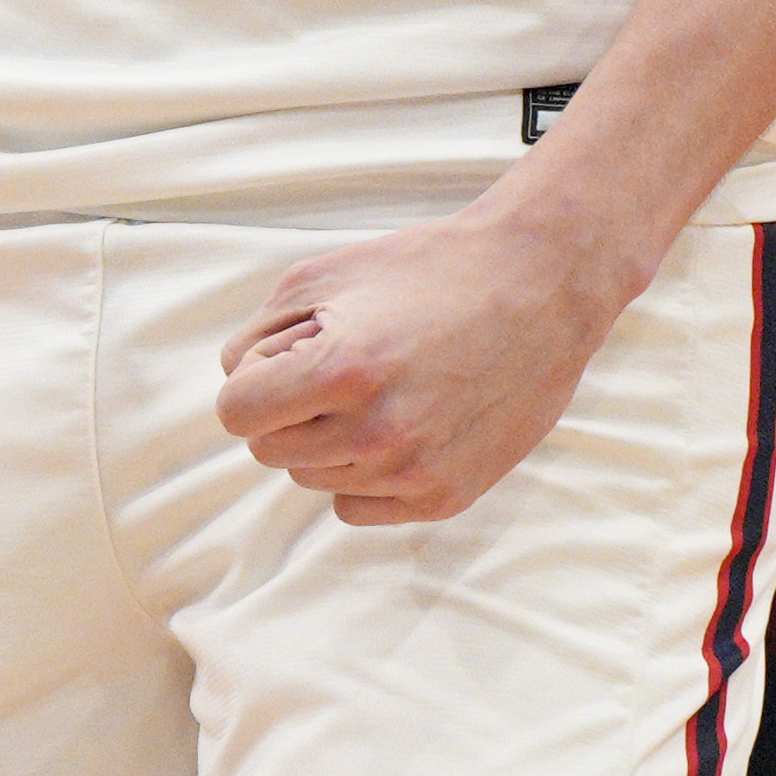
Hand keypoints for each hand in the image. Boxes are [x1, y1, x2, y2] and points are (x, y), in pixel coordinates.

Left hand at [213, 208, 628, 526]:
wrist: (539, 285)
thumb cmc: (427, 268)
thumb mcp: (324, 275)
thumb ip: (258, 335)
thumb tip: (236, 386)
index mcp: (341, 370)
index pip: (237, 414)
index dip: (253, 382)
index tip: (287, 360)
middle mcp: (377, 432)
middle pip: (270, 451)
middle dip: (289, 409)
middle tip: (342, 365)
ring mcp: (413, 472)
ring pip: (313, 480)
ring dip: (328, 440)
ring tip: (383, 387)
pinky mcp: (445, 497)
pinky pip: (356, 507)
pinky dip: (362, 473)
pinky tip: (403, 422)